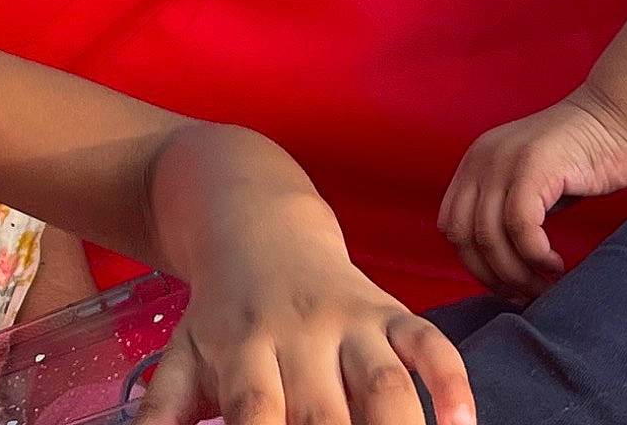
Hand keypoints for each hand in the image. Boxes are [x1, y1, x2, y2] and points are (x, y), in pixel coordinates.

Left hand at [134, 219, 475, 424]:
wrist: (257, 222)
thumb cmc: (221, 311)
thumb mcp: (181, 352)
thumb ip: (162, 410)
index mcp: (244, 347)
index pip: (255, 412)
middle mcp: (299, 332)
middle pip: (324, 411)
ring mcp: (350, 318)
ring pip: (385, 381)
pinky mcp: (390, 309)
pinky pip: (429, 342)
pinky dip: (452, 380)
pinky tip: (464, 422)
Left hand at [437, 93, 626, 301]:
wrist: (614, 119)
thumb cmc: (578, 160)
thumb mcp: (529, 187)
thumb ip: (507, 214)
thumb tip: (497, 269)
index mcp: (474, 165)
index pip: (451, 227)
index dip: (475, 264)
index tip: (507, 286)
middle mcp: (480, 161)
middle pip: (464, 237)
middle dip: (493, 276)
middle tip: (526, 295)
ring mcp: (503, 161)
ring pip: (489, 237)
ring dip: (518, 274)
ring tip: (545, 284)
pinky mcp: (532, 167)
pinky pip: (520, 226)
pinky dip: (535, 256)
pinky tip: (556, 265)